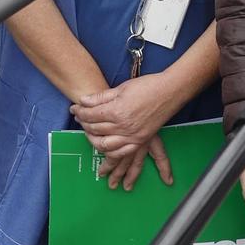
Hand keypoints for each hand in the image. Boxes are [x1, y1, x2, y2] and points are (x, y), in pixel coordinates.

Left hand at [72, 75, 174, 190]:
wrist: (169, 91)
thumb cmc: (146, 87)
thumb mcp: (121, 88)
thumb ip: (101, 97)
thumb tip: (83, 102)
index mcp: (116, 112)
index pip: (91, 115)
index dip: (80, 112)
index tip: (75, 110)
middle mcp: (123, 127)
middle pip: (96, 131)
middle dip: (85, 127)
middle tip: (80, 122)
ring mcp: (132, 136)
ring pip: (107, 148)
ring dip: (97, 149)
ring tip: (93, 150)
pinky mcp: (141, 140)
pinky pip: (124, 154)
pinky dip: (115, 157)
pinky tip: (111, 158)